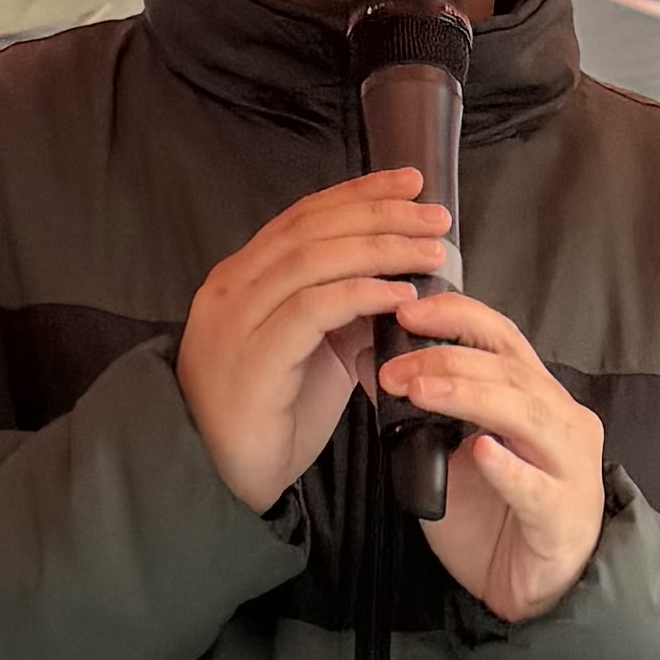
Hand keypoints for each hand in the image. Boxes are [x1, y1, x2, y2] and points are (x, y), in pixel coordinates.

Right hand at [176, 172, 452, 512]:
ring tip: (431, 253)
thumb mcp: (316, 350)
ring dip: (380, 249)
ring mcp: (236, 320)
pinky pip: (311, 310)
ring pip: (312, 260)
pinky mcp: (252, 358)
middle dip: (379, 214)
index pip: (304, 216)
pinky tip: (399, 293)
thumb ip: (344, 309)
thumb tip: (399, 276)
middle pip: (312, 228)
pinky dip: (360, 294)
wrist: (224, 477)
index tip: (411, 182)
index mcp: (243, 276)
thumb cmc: (273, 413)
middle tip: (434, 216)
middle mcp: (232, 286)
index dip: (359, 193)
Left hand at [381, 291, 608, 622]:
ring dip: (469, 397)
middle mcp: (561, 421)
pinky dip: (509, 468)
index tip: (406, 308)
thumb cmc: (497, 517)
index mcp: (536, 398)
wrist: (534, 591)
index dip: (457, 315)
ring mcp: (569, 468)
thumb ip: (421, 411)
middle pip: (509, 370)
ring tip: (420, 392)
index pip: (501, 337)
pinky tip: (481, 452)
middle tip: (392, 367)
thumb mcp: (448, 455)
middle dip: (447, 358)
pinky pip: (536, 487)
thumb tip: (368, 362)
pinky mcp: (562, 515)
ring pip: (526, 415)